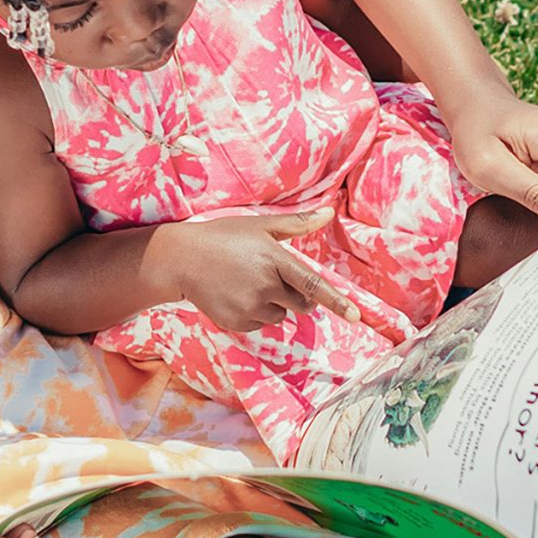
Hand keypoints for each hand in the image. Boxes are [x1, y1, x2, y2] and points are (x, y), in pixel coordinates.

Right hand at [154, 207, 362, 333]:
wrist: (181, 259)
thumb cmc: (224, 237)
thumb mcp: (260, 226)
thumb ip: (297, 224)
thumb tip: (329, 213)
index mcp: (274, 259)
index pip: (312, 284)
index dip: (336, 301)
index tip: (356, 316)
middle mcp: (264, 285)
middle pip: (300, 302)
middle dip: (295, 294)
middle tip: (271, 277)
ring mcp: (250, 306)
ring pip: (280, 315)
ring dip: (274, 304)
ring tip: (246, 283)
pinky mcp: (237, 322)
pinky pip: (261, 324)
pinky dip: (255, 314)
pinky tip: (236, 295)